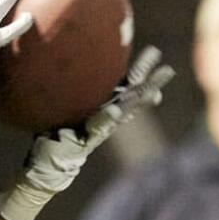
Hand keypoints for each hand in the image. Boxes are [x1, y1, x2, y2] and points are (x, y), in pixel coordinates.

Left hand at [0, 46, 174, 219]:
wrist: (50, 164)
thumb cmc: (59, 131)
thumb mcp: (72, 109)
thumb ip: (81, 92)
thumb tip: (77, 58)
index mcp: (103, 104)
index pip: (126, 83)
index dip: (142, 69)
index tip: (156, 55)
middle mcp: (106, 116)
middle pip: (132, 96)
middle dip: (150, 83)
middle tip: (168, 70)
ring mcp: (99, 129)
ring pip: (122, 112)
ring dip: (137, 102)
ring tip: (153, 92)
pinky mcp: (87, 141)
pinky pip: (97, 127)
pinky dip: (107, 119)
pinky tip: (116, 110)